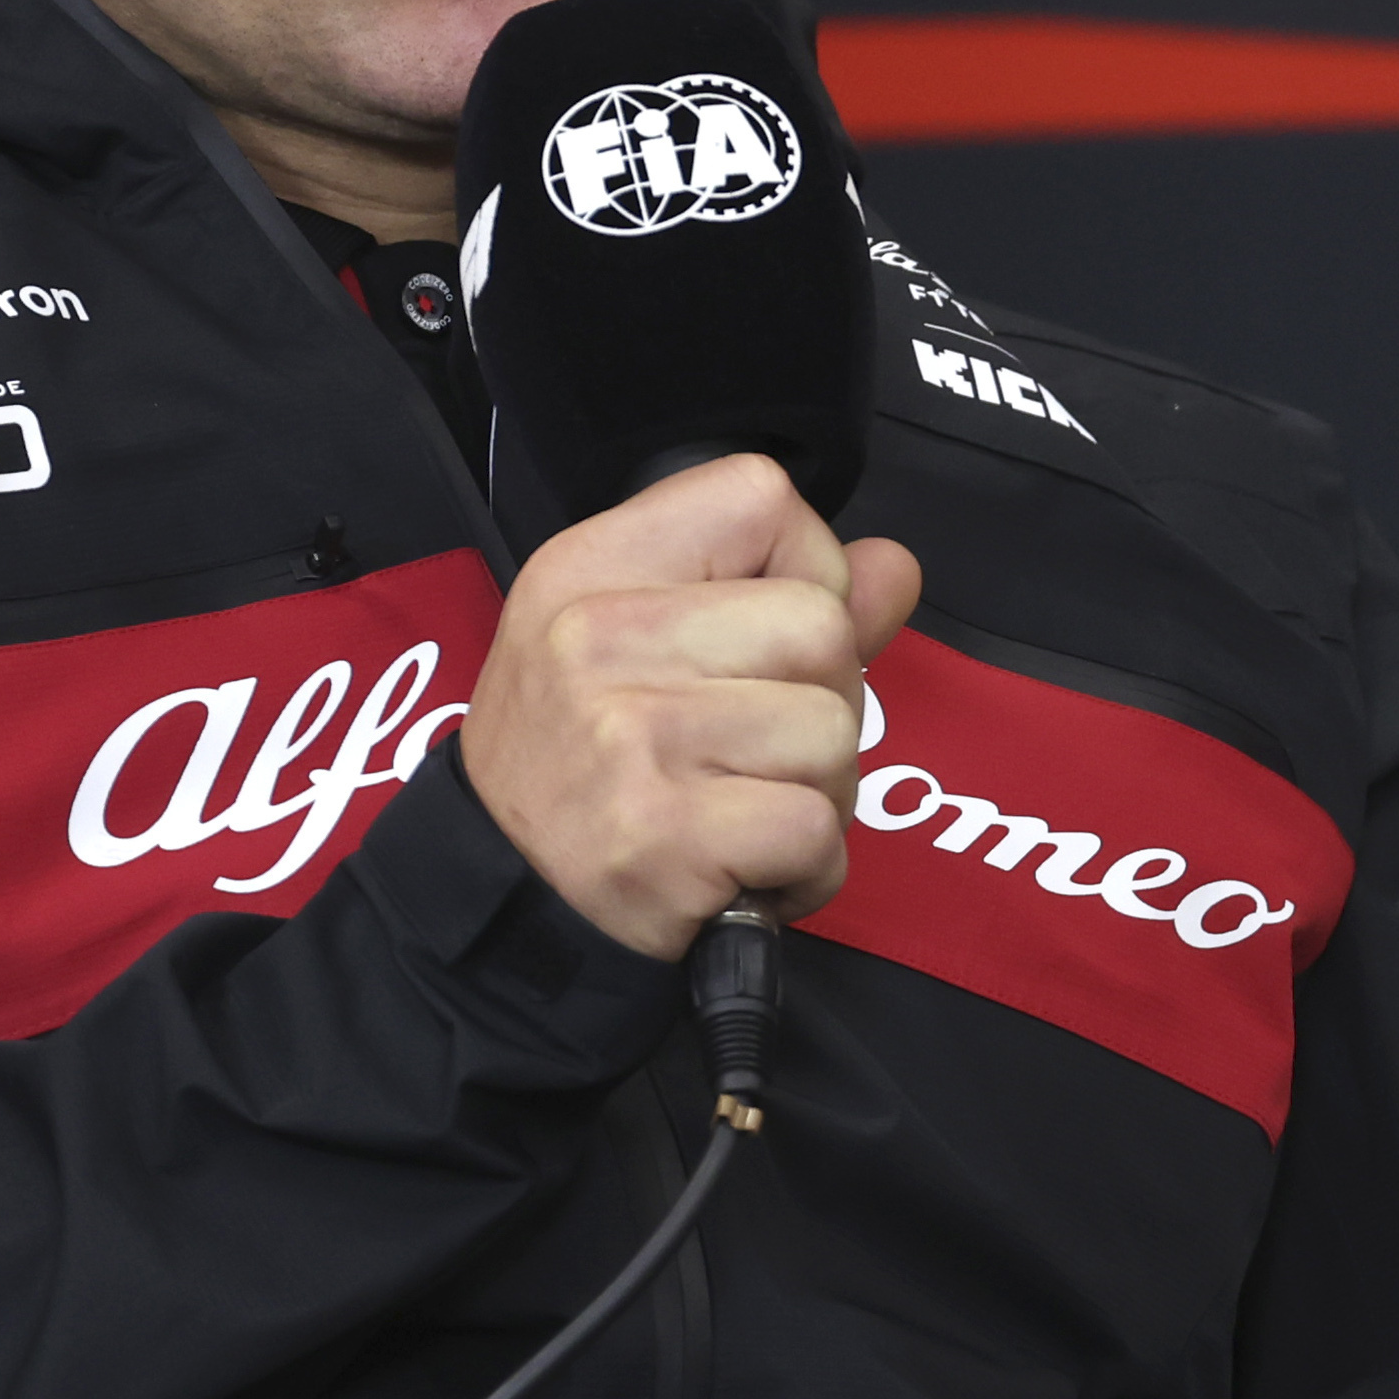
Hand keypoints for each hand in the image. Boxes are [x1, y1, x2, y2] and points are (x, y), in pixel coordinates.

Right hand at [458, 457, 922, 959]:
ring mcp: (630, 735)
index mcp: (592, 566)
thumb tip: (892, 567)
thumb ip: (782, 594)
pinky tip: (744, 868)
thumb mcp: (644, 642)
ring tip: (739, 810)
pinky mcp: (664, 834)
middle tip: (750, 753)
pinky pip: (817, 827)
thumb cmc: (586, 764)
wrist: (507, 902)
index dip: (801, 569)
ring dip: (819, 792)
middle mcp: (600, 637)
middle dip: (823, 701)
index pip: (759, 497)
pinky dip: (807, 868)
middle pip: (821, 626)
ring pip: (834, 731)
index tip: (760, 643)